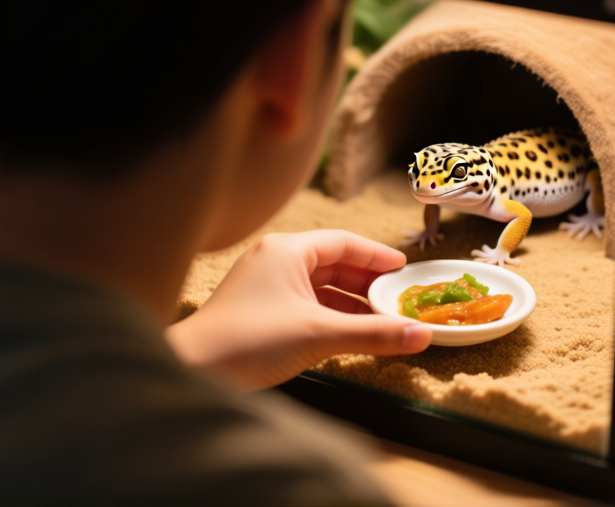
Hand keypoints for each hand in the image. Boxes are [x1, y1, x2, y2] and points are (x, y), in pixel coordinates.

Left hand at [166, 230, 431, 390]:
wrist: (193, 372)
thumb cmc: (249, 341)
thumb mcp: (319, 334)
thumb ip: (374, 334)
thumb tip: (421, 335)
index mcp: (287, 250)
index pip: (343, 242)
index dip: (377, 255)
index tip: (404, 269)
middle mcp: (276, 261)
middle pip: (334, 264)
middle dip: (368, 282)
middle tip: (398, 297)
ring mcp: (267, 286)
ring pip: (322, 288)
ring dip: (352, 304)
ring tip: (384, 319)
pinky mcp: (263, 311)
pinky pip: (309, 306)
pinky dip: (333, 317)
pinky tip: (354, 333)